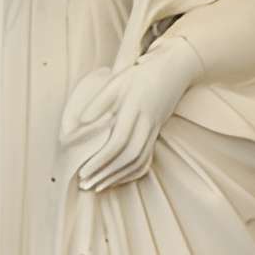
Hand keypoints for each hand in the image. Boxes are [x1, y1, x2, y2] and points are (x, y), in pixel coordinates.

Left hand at [69, 36, 201, 193]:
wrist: (175, 68)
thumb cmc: (140, 74)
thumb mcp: (117, 81)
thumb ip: (99, 102)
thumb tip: (80, 123)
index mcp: (134, 109)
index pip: (118, 142)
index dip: (100, 160)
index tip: (83, 171)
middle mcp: (147, 122)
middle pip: (128, 156)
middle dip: (105, 173)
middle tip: (85, 185)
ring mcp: (154, 129)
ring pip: (139, 160)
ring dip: (117, 177)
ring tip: (97, 186)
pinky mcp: (157, 134)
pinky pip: (147, 159)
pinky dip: (132, 173)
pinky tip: (117, 179)